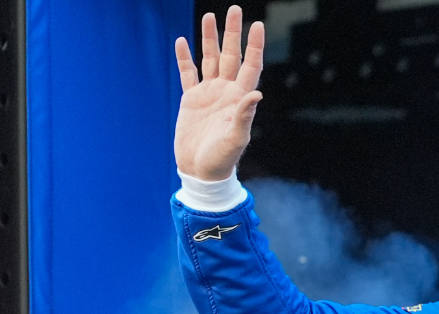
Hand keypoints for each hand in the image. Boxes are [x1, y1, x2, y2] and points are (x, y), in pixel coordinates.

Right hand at [173, 6, 264, 180]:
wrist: (201, 172)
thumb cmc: (222, 159)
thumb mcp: (235, 139)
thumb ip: (244, 116)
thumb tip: (256, 94)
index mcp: (239, 98)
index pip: (250, 65)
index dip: (254, 46)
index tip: (257, 25)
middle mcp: (226, 91)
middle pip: (230, 55)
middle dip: (232, 33)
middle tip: (234, 9)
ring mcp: (208, 94)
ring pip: (209, 59)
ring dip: (209, 39)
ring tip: (209, 16)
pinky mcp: (191, 100)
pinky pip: (188, 74)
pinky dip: (185, 58)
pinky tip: (182, 41)